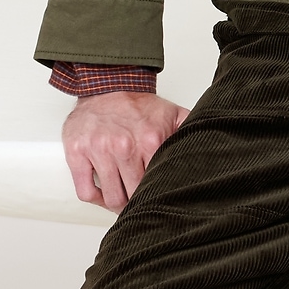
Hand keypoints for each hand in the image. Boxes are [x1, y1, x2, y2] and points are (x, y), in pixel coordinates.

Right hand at [62, 91, 190, 210]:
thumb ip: (190, 132)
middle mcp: (124, 147)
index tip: (158, 198)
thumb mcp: (173, 114)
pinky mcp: (77, 153)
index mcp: (150, 140)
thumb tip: (211, 148)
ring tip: (123, 200)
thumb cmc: (137, 105)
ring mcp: (99, 150)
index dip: (158, 195)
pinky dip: (95, 198)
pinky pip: (85, 191)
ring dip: (118, 204)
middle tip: (140, 204)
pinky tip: (103, 193)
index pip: (157, 184)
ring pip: (111, 197)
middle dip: (138, 203)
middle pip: (135, 196)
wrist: (107, 84)